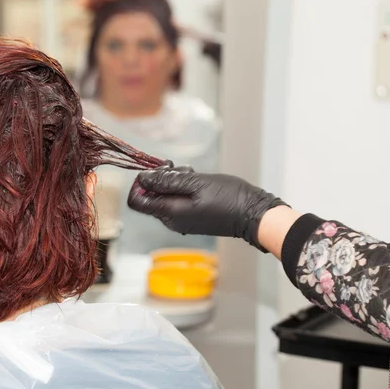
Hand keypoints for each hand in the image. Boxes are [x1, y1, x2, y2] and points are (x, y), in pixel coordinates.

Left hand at [128, 169, 287, 251]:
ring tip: (191, 173)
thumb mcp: (195, 183)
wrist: (253, 214)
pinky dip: (182, 187)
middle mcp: (172, 220)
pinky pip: (177, 199)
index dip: (140, 183)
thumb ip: (166, 181)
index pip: (136, 201)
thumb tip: (142, 178)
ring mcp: (182, 219)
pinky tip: (196, 180)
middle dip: (160, 178)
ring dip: (173, 180)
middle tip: (178, 168)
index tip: (155, 170)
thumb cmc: (228, 198)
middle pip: (150, 196)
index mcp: (169, 213)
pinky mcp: (191, 216)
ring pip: (165, 195)